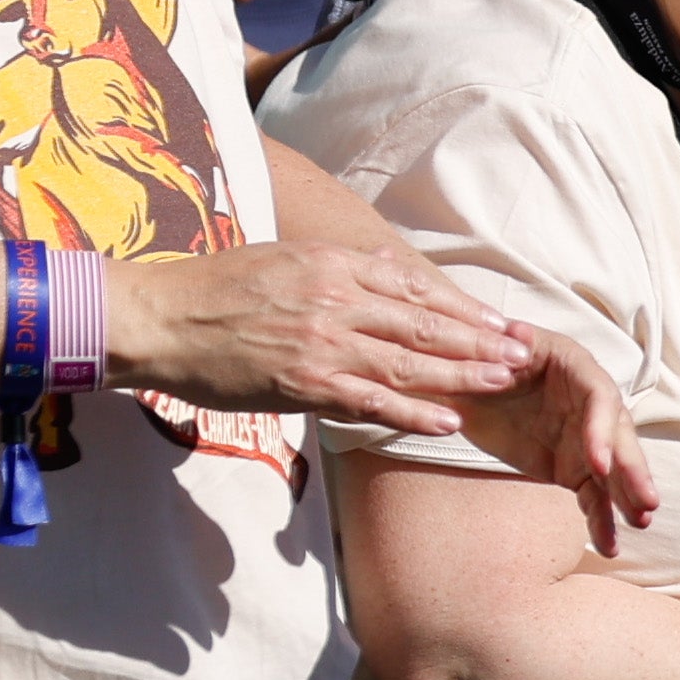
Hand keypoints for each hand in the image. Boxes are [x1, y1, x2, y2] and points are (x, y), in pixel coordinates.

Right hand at [106, 238, 540, 436]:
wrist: (156, 320)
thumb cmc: (211, 290)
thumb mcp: (280, 258)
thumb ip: (336, 266)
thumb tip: (387, 265)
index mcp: (328, 264)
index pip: (412, 285)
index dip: (462, 305)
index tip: (497, 320)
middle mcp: (333, 298)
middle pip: (424, 320)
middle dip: (480, 339)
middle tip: (523, 353)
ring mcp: (322, 342)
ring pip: (410, 359)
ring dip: (464, 374)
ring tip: (506, 382)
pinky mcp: (306, 383)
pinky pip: (375, 401)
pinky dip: (417, 412)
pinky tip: (452, 421)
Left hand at [449, 322, 648, 550]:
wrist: (463, 385)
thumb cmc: (478, 358)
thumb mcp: (484, 347)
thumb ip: (497, 345)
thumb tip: (515, 335)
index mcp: (574, 368)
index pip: (599, 397)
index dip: (601, 429)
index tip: (597, 462)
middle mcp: (589, 405)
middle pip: (619, 437)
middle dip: (633, 470)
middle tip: (647, 500)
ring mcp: (585, 440)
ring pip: (614, 471)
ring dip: (629, 496)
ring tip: (641, 522)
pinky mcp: (575, 470)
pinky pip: (594, 497)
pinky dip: (602, 521)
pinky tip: (609, 546)